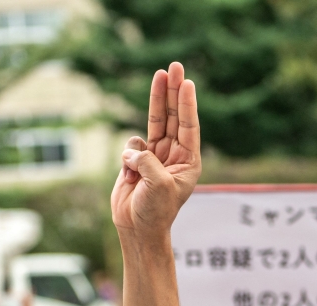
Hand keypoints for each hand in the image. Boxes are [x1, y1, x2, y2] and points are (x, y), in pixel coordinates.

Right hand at [111, 62, 200, 242]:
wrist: (137, 228)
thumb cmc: (156, 211)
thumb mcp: (159, 186)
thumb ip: (148, 162)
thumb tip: (133, 150)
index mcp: (188, 161)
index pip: (188, 126)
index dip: (187, 104)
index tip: (187, 83)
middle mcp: (174, 155)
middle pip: (173, 116)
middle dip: (173, 91)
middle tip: (175, 67)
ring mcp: (155, 156)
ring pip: (154, 121)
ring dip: (156, 98)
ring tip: (160, 73)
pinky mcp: (137, 161)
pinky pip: (131, 146)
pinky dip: (128, 154)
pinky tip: (129, 173)